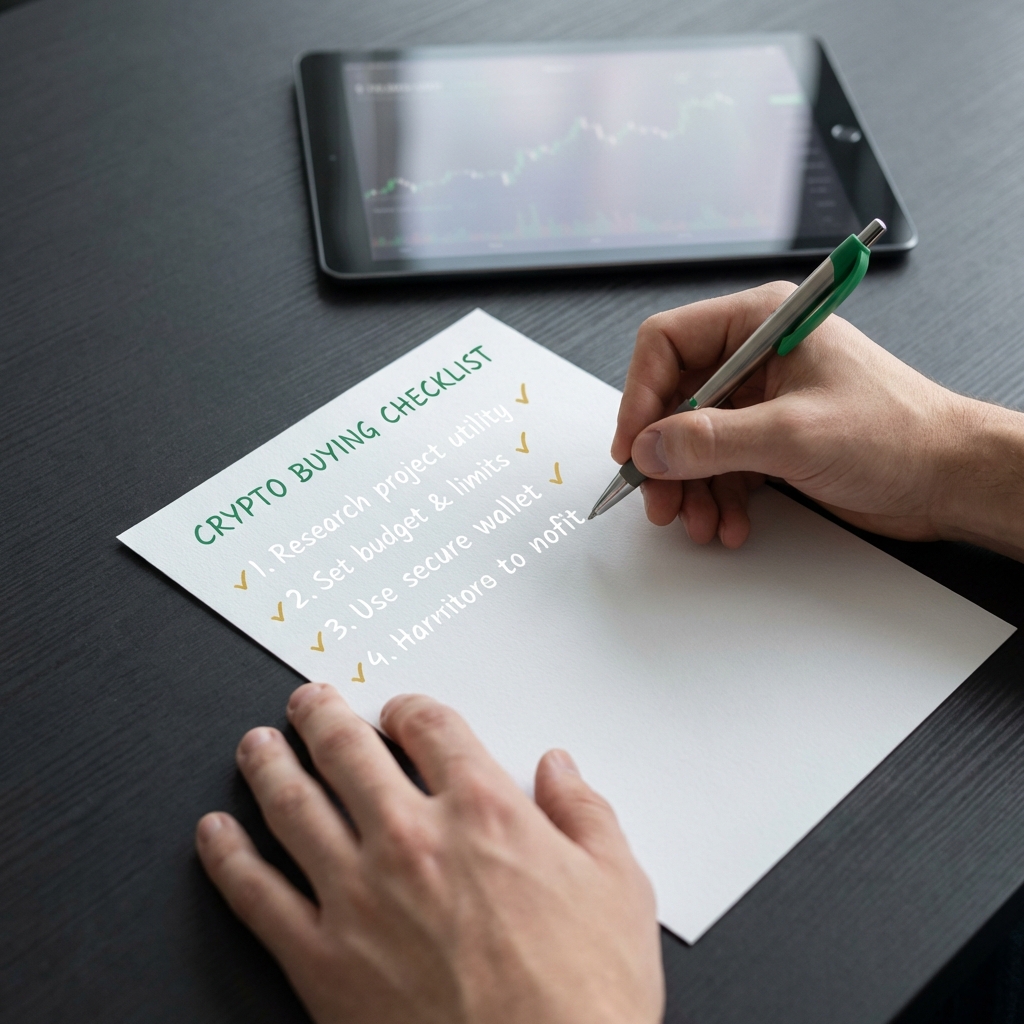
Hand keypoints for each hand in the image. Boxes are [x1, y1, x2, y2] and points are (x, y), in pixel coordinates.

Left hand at [195, 685, 663, 1023]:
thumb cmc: (585, 998)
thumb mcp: (618, 887)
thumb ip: (586, 812)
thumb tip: (561, 767)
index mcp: (484, 812)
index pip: (432, 728)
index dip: (411, 709)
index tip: (400, 710)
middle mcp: (413, 839)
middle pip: (348, 750)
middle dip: (323, 716)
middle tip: (309, 701)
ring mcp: (359, 897)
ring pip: (293, 806)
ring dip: (269, 765)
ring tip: (256, 745)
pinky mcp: (321, 960)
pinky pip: (256, 894)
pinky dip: (227, 856)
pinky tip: (216, 833)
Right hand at [613, 283, 1023, 559]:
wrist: (950, 479)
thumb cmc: (900, 433)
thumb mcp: (794, 433)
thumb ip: (712, 440)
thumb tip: (650, 447)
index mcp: (762, 323)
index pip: (668, 343)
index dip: (641, 395)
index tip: (634, 445)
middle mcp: (757, 357)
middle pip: (675, 399)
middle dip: (665, 454)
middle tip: (658, 496)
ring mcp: (764, 401)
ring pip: (694, 440)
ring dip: (690, 486)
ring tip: (698, 521)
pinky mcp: (772, 440)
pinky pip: (721, 466)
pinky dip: (718, 498)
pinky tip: (730, 522)